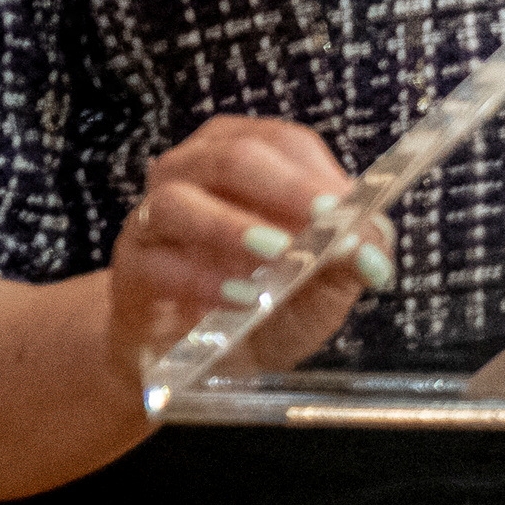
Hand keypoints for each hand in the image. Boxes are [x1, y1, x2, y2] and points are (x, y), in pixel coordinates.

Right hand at [110, 116, 377, 383]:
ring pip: (178, 198)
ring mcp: (156, 217)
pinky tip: (241, 297)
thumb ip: (351, 262)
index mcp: (249, 161)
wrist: (206, 362)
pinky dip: (201, 278)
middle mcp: (195, 173)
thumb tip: (372, 245)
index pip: (283, 143)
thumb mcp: (324, 289)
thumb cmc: (270, 306)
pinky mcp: (133, 265)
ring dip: (231, 225)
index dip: (318, 172)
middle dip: (283, 187)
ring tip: (276, 253)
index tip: (349, 207)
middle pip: (232, 155)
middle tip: (322, 218)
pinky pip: (156, 260)